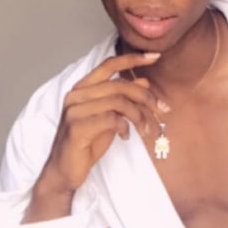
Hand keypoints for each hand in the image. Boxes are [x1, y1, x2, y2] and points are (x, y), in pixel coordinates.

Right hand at [23, 52, 164, 221]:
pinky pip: (111, 119)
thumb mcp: (110, 118)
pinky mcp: (77, 127)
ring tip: (146, 129)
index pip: (108, 64)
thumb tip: (144, 81)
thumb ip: (123, 99)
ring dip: (139, 116)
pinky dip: (125, 127)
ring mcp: (75, 110)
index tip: (155, 56)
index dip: (132, 59)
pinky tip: (126, 137)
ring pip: (118, 101)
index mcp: (83, 88)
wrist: (65, 171)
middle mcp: (76, 95)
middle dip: (146, 97)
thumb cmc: (87, 143)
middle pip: (119, 84)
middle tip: (162, 110)